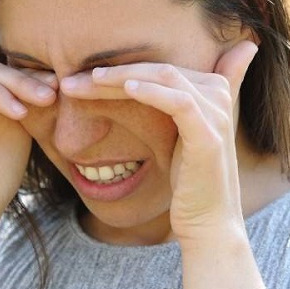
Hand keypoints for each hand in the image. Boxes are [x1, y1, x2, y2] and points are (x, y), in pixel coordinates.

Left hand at [60, 41, 258, 242]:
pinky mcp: (208, 136)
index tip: (79, 76)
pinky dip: (152, 92)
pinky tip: (127, 90)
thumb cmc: (187, 181)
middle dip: (113, 71)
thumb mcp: (177, 136)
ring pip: (165, 78)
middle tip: (71, 80)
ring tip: (88, 80)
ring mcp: (216, 115)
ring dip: (122, 77)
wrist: (207, 221)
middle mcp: (218, 95)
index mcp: (212, 90)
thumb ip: (171, 105)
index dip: (121, 66)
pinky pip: (179, 103)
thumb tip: (156, 87)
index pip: (159, 67)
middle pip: (159, 69)